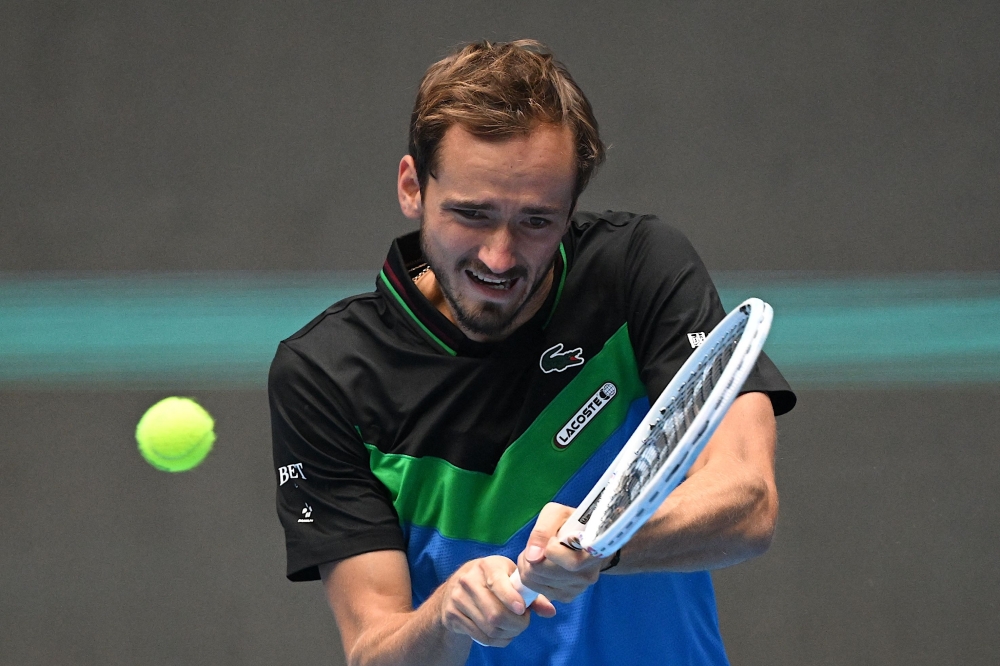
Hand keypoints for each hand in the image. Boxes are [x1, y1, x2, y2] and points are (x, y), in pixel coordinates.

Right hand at [438, 555, 555, 647]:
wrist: (457, 587)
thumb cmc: (493, 581)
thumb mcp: (510, 579)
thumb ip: (532, 595)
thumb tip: (550, 611)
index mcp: (487, 566)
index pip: (499, 584)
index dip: (511, 599)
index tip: (522, 609)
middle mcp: (468, 580)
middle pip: (495, 614)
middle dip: (516, 624)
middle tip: (524, 622)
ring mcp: (457, 598)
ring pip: (489, 628)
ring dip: (507, 634)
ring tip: (513, 628)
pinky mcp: (452, 615)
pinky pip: (480, 636)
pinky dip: (496, 640)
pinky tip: (501, 633)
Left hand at [516, 503, 607, 602]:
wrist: (588, 540)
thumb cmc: (572, 523)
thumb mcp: (558, 514)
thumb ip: (543, 530)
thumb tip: (532, 557)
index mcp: (592, 552)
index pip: (562, 559)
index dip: (549, 547)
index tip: (553, 538)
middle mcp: (587, 574)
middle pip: (541, 572)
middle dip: (530, 558)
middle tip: (537, 546)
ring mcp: (577, 588)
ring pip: (536, 582)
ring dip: (530, 567)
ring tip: (540, 555)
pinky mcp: (567, 596)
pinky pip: (539, 590)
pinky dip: (534, 578)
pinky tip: (543, 566)